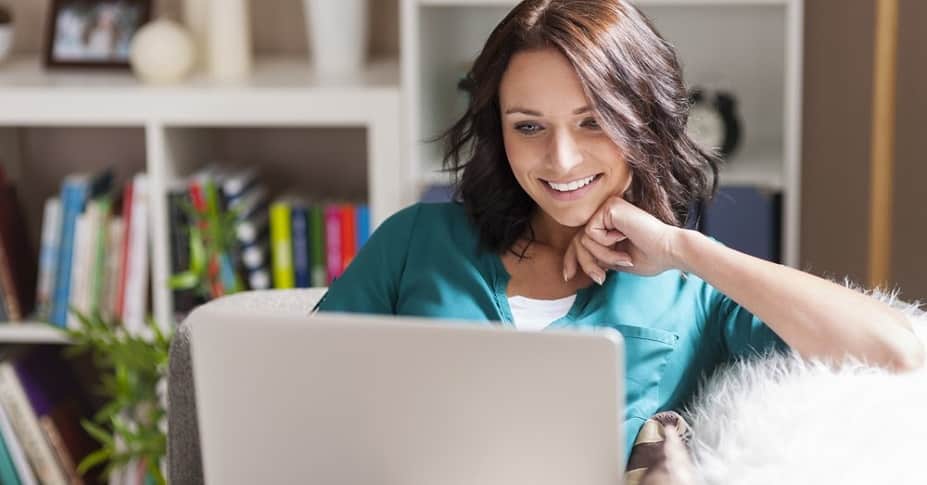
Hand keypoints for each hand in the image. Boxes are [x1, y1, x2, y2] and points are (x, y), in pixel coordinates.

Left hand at [563, 195, 682, 282]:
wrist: (668, 251)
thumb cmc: (651, 257)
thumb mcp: (616, 261)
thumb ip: (599, 257)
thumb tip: (577, 259)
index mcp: (609, 225)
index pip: (581, 240)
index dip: (571, 258)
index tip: (568, 276)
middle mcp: (606, 213)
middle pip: (578, 240)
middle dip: (586, 263)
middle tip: (601, 278)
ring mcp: (607, 207)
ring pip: (583, 239)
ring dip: (603, 256)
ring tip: (624, 258)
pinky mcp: (608, 206)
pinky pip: (591, 232)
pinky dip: (605, 244)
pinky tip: (624, 238)